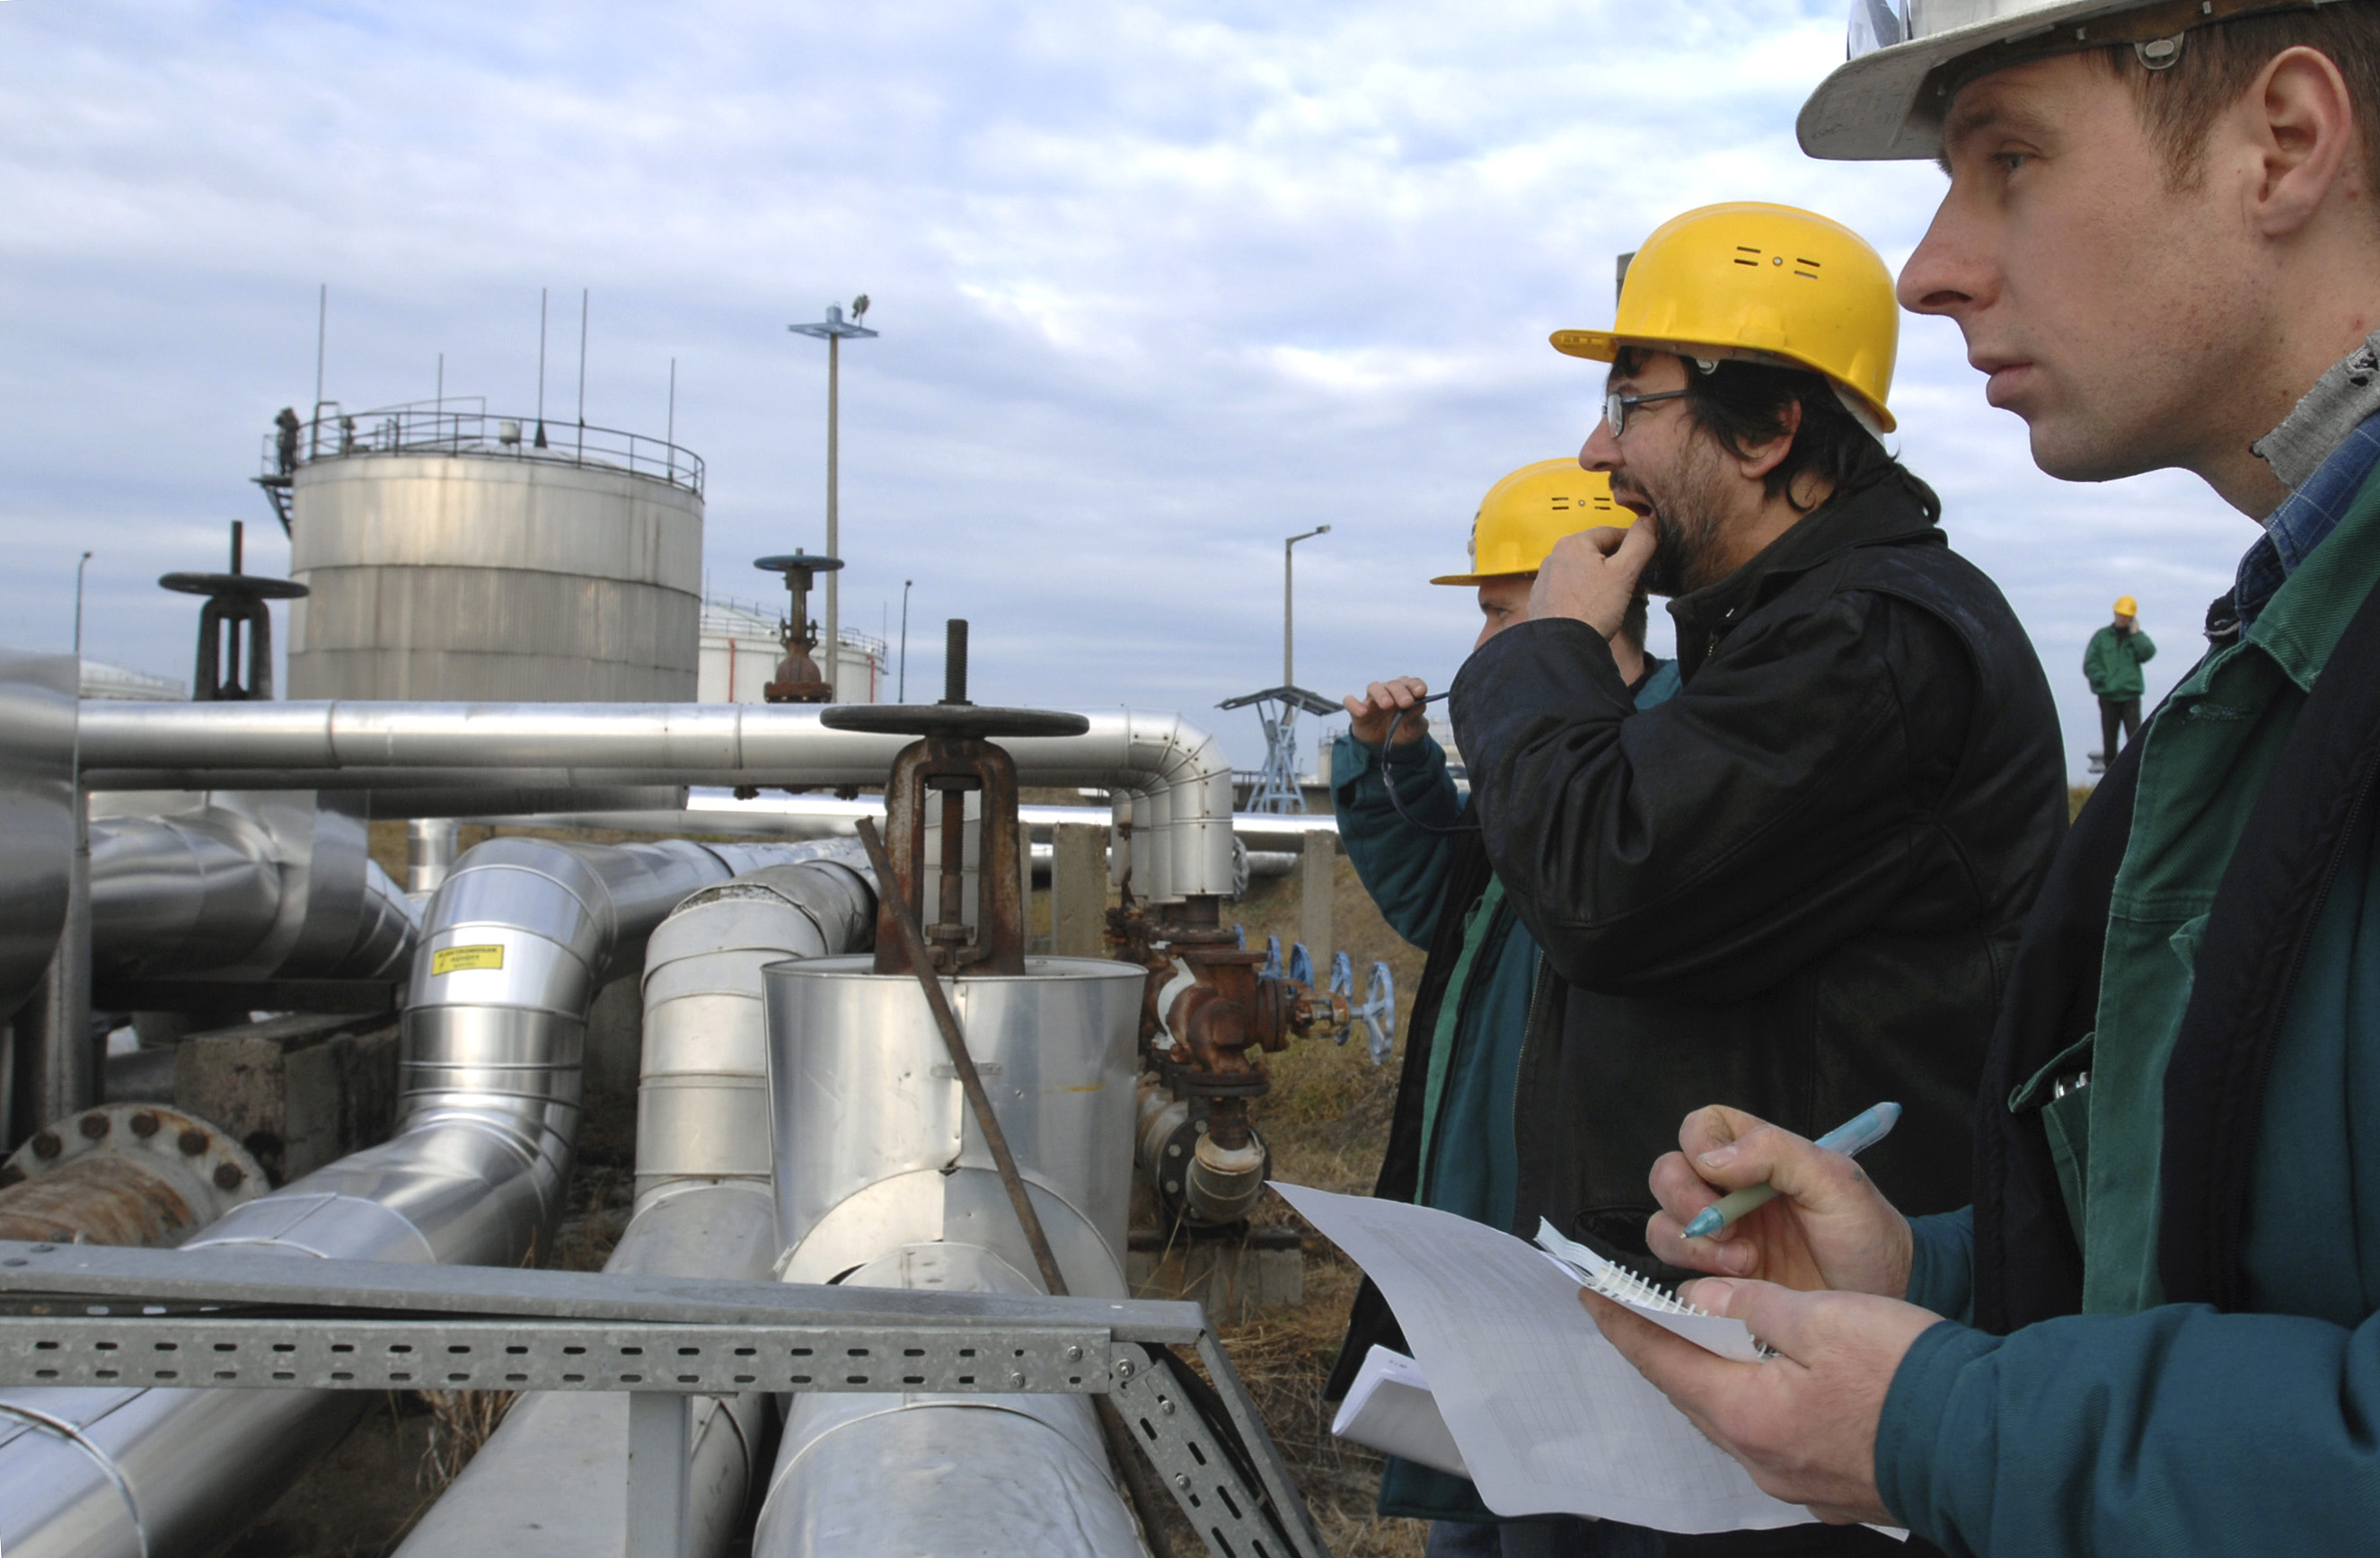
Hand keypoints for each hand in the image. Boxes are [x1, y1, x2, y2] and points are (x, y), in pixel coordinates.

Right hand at [1343, 677, 1429, 746]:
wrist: (1390, 749)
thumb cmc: (1404, 732)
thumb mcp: (1415, 728)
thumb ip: (1416, 716)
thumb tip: (1420, 705)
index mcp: (1406, 693)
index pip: (1411, 683)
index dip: (1415, 685)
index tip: (1421, 692)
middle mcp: (1389, 693)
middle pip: (1393, 684)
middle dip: (1400, 692)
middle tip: (1406, 703)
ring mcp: (1373, 701)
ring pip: (1374, 687)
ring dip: (1381, 694)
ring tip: (1387, 704)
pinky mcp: (1358, 712)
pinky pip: (1350, 702)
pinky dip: (1354, 704)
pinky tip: (1362, 712)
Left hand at [1528, 521, 1655, 638]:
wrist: (1563, 648)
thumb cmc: (1590, 612)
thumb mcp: (1625, 573)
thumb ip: (1639, 543)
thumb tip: (1648, 522)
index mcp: (1573, 544)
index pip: (1611, 532)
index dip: (1632, 543)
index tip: (1643, 555)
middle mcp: (1555, 557)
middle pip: (1595, 552)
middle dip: (1616, 564)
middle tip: (1632, 581)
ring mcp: (1546, 579)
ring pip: (1582, 571)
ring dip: (1599, 580)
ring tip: (1613, 599)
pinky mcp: (1543, 599)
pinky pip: (1569, 589)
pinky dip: (1583, 594)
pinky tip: (1593, 608)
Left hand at [1583, 1280, 1939, 1524]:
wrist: (1985, 1447)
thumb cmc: (1909, 1378)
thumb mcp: (1824, 1318)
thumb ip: (1753, 1307)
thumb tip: (1702, 1299)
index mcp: (1749, 1413)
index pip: (1663, 1361)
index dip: (1625, 1324)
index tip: (1593, 1295)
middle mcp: (1762, 1458)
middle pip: (1692, 1394)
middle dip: (1663, 1349)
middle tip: (1638, 1310)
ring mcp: (1795, 1480)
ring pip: (1730, 1419)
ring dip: (1710, 1376)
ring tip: (1696, 1336)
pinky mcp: (1829, 1487)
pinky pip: (1769, 1438)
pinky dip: (1752, 1402)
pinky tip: (1763, 1379)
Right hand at [1645, 1106, 1912, 1298]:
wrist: (1884, 1300)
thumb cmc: (1867, 1234)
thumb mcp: (1835, 1182)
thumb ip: (1776, 1152)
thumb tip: (1710, 1159)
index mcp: (1755, 1155)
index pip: (1700, 1128)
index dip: (1698, 1146)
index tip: (1724, 1178)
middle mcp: (1727, 1192)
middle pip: (1667, 1175)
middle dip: (1685, 1201)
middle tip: (1726, 1231)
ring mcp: (1720, 1237)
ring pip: (1662, 1225)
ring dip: (1692, 1244)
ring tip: (1743, 1264)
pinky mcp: (1717, 1280)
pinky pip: (1676, 1273)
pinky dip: (1693, 1278)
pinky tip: (1735, 1288)